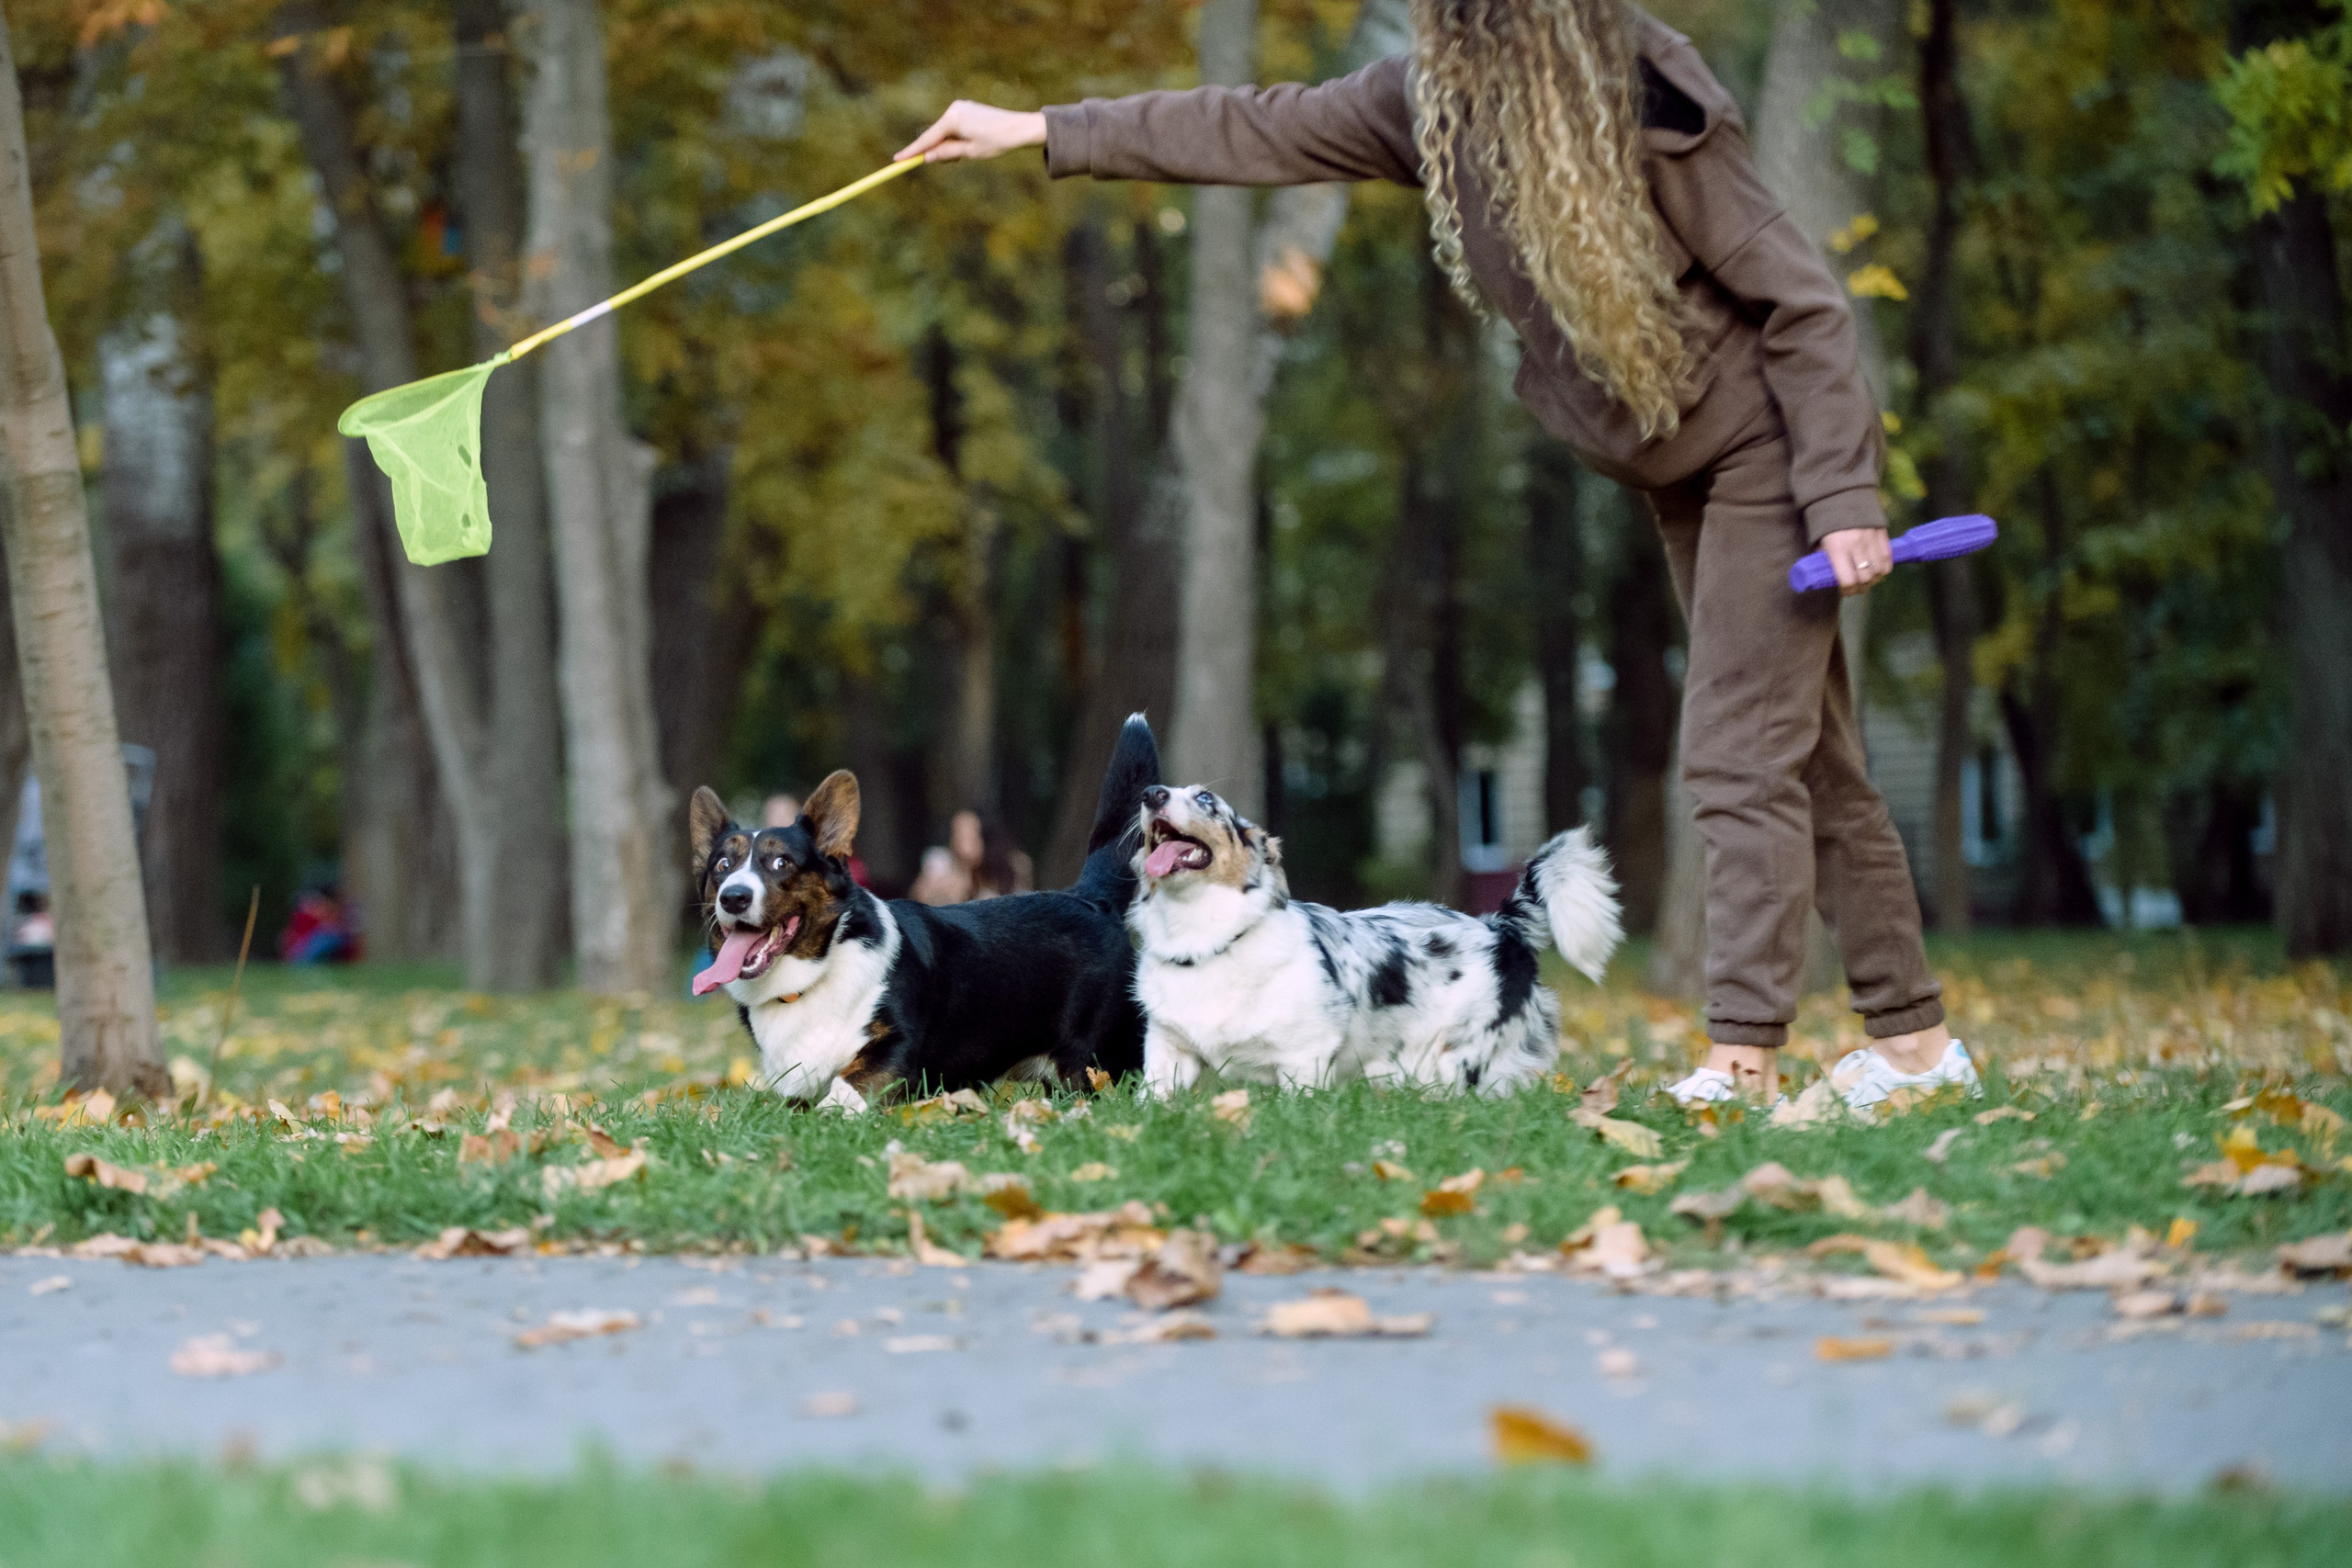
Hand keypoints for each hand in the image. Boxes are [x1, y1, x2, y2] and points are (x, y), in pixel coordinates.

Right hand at [897, 102, 1047, 163]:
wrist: (1019, 127)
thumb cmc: (997, 141)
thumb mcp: (970, 152)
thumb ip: (947, 153)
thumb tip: (927, 157)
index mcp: (952, 119)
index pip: (928, 139)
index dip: (912, 151)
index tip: (897, 160)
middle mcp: (953, 109)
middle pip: (935, 135)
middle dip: (938, 151)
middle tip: (953, 161)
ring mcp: (960, 107)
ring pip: (945, 132)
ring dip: (949, 145)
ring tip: (969, 152)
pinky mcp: (967, 109)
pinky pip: (954, 127)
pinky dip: (956, 138)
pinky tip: (971, 143)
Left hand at [1819, 527, 1892, 596]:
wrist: (1842, 495)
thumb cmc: (1826, 522)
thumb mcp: (1819, 542)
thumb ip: (1824, 559)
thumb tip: (1828, 577)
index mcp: (1837, 548)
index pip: (1848, 580)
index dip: (1848, 590)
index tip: (1845, 591)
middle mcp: (1855, 544)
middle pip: (1866, 578)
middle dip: (1862, 588)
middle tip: (1857, 589)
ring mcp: (1870, 538)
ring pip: (1879, 570)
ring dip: (1874, 580)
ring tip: (1868, 581)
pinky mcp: (1881, 533)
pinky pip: (1888, 558)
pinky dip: (1884, 568)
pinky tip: (1877, 570)